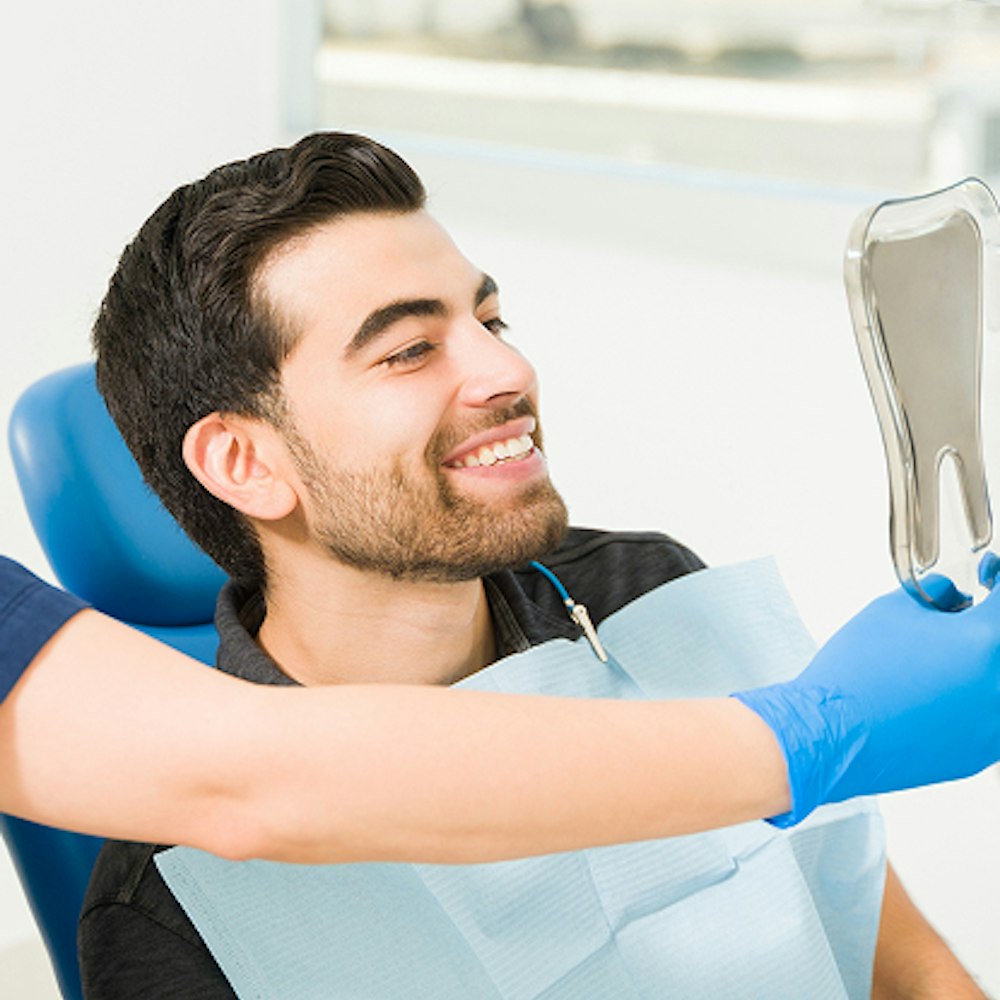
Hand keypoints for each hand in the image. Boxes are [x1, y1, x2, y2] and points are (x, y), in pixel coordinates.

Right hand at [733, 580, 999, 825]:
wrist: (830, 733)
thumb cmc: (855, 675)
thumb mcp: (892, 609)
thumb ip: (938, 596)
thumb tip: (955, 598)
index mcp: (986, 642)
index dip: (997, 584)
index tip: (990, 578)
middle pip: (999, 646)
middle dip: (982, 631)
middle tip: (957, 624)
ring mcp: (994, 728)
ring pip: (994, 685)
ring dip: (977, 668)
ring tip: (941, 663)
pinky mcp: (977, 755)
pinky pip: (986, 719)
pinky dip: (968, 703)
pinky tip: (932, 695)